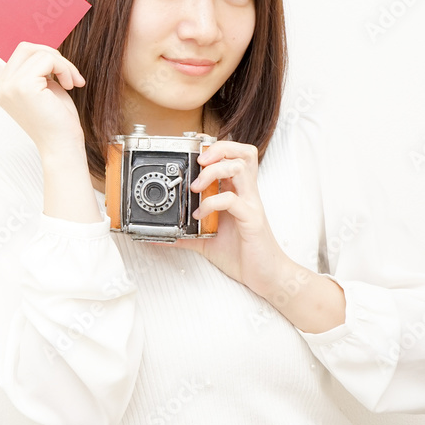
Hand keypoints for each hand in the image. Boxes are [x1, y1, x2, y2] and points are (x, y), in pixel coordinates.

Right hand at [0, 18, 86, 153]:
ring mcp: (8, 86)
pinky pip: (47, 59)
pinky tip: (70, 84)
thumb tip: (42, 49)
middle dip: (51, 56)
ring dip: (61, 63)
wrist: (63, 144)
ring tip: (71, 81)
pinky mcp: (22, 86)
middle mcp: (0, 87)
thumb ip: (35, 68)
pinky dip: (64, 68)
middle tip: (70, 76)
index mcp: (2, 87)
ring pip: (38, 51)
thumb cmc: (57, 118)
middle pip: (25, 47)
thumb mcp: (43, 87)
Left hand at [159, 140, 345, 332]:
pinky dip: (212, 203)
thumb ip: (184, 235)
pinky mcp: (252, 219)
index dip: (216, 148)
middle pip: (242, 153)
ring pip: (240, 168)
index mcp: (237, 192)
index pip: (234, 156)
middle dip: (218, 150)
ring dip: (214, 171)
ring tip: (196, 187)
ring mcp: (251, 204)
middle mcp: (246, 194)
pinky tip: (200, 215)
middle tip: (198, 162)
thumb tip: (158, 236)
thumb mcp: (206, 240)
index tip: (194, 155)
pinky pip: (233, 200)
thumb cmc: (242, 254)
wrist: (266, 276)